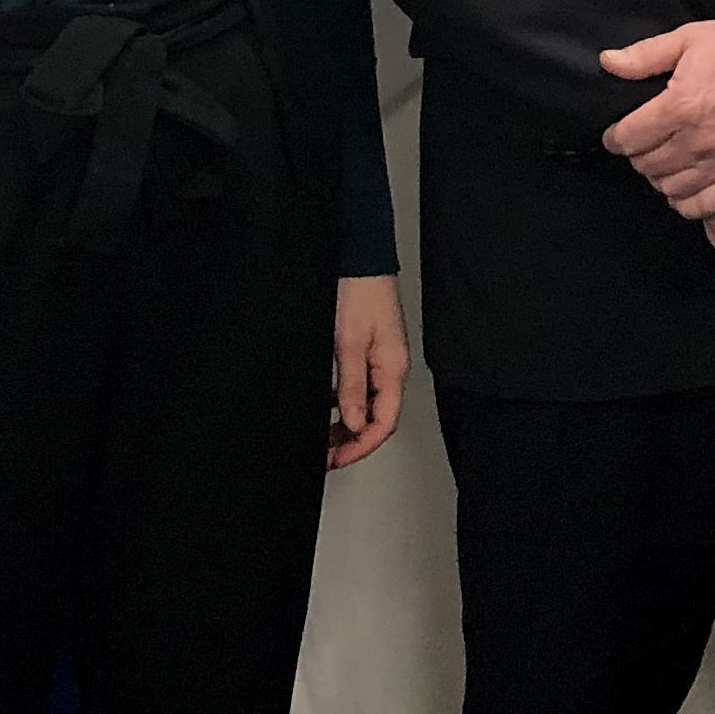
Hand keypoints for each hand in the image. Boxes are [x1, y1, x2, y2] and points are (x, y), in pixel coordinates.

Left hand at [329, 273, 410, 469]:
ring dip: (347, 424)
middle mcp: (392, 367)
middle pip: (377, 418)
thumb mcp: (348, 341)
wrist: (359, 253)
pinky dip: (344, 401)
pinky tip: (326, 405)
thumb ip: (352, 386)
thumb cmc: (358, 288)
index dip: (359, 447)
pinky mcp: (371, 348)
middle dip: (351, 441)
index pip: (383, 423)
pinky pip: (361, 386)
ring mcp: (382, 358)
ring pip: (367, 404)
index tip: (335, 460)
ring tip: (321, 437)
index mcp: (393, 368)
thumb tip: (353, 424)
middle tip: (324, 455)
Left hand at [598, 20, 714, 219]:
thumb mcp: (690, 39)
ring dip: (660, 179)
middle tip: (641, 147)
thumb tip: (608, 62)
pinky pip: (705, 206)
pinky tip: (685, 189)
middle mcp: (698, 141)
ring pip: (672, 189)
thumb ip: (645, 56)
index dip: (616, 138)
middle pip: (648, 165)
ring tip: (663, 166)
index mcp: (680, 106)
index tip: (615, 136)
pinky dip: (687, 203)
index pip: (629, 137)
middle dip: (638, 157)